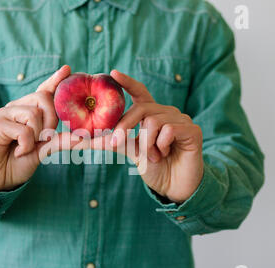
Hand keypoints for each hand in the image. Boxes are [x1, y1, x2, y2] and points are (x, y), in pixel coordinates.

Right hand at [0, 65, 70, 191]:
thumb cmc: (20, 161)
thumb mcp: (45, 150)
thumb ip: (62, 141)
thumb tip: (83, 136)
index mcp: (30, 110)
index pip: (44, 91)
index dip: (55, 80)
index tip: (68, 70)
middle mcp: (18, 107)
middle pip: (44, 98)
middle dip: (51, 121)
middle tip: (44, 138)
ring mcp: (6, 113)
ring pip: (34, 114)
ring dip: (36, 136)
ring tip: (27, 147)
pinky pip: (23, 130)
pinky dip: (26, 145)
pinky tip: (17, 151)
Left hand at [110, 70, 203, 202]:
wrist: (174, 187)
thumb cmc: (154, 168)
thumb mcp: (130, 152)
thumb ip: (112, 142)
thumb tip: (82, 139)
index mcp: (152, 115)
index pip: (140, 92)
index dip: (128, 82)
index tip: (113, 73)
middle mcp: (167, 113)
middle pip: (141, 109)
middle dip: (125, 126)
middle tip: (115, 143)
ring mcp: (181, 120)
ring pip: (153, 122)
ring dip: (146, 144)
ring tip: (153, 156)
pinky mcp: (192, 130)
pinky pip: (169, 130)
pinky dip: (161, 145)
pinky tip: (165, 154)